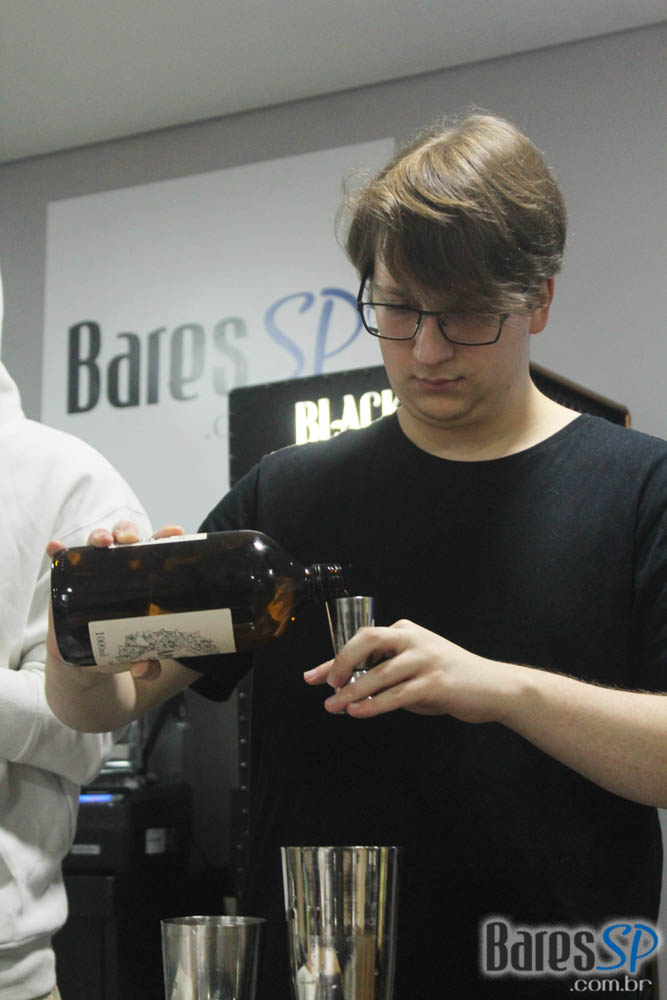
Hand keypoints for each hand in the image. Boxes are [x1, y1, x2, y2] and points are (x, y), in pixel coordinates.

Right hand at [47, 521, 184, 678]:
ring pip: (97, 543)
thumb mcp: (137, 653)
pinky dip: (57, 551)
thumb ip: (146, 663)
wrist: (87, 661)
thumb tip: (146, 669)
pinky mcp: (69, 581)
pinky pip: (62, 560)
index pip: (157, 548)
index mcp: (145, 575)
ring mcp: (92, 571)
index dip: (165, 536)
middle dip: (129, 532)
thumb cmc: (121, 645)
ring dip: (100, 536)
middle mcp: (120, 566)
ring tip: (103, 542)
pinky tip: (55, 548)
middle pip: (126, 538)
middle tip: (131, 540)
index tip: (174, 532)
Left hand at [304, 619, 517, 722]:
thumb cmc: (449, 679)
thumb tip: (347, 689)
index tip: (312, 677)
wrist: (493, 687)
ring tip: (334, 707)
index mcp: (405, 630)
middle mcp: (413, 639)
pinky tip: (358, 712)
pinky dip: (375, 704)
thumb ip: (385, 673)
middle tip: (327, 685)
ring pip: (380, 672)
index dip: (334, 660)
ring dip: (353, 692)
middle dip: (341, 662)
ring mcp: (425, 658)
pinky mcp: (435, 682)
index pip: (362, 640)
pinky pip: (397, 694)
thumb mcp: (414, 668)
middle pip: (368, 640)